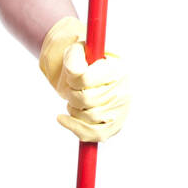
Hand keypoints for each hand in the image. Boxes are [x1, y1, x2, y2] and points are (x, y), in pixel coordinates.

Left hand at [40, 16, 129, 143]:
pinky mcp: (115, 126)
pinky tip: (61, 118)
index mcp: (119, 68)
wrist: (90, 77)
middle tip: (71, 89)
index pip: (86, 80)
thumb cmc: (83, 63)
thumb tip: (76, 74)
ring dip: (73, 109)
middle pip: (86, 100)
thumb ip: (74, 59)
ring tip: (73, 101)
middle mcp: (125, 90)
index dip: (72, 80)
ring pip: (89, 117)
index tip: (72, 76)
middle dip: (72, 95)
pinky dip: (75, 128)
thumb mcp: (76, 52)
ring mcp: (122, 110)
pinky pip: (94, 134)